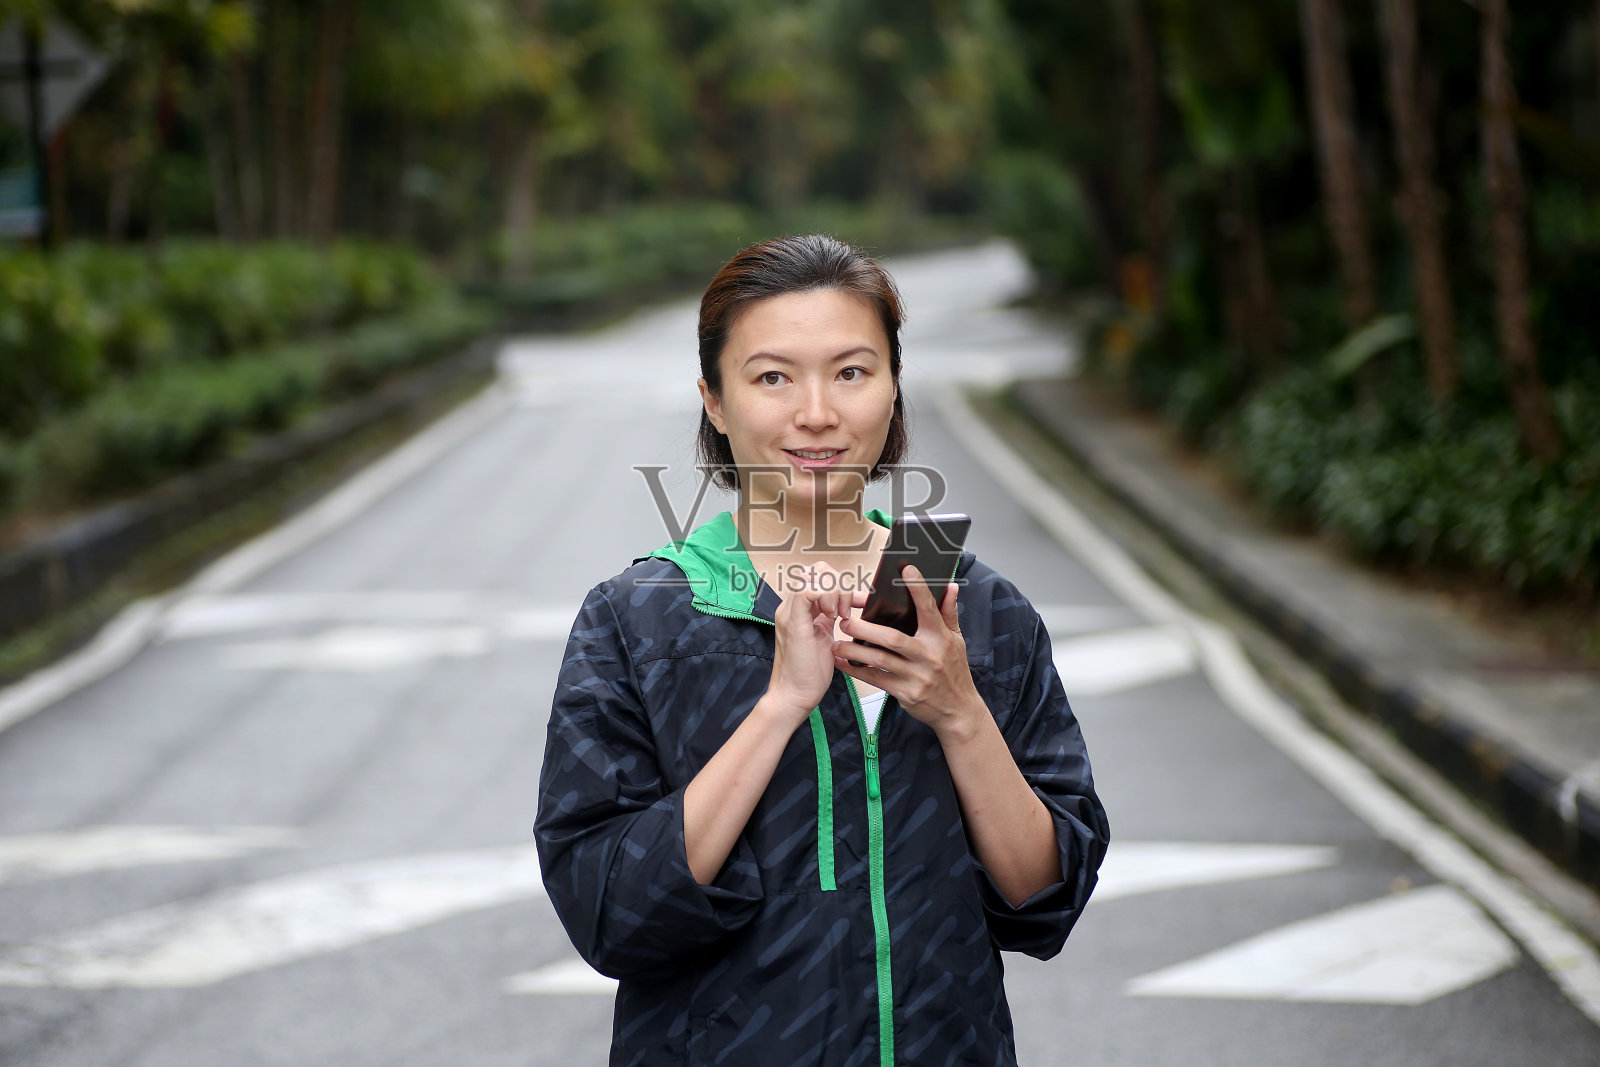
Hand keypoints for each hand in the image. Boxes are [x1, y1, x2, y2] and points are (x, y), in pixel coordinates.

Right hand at [766, 562, 853, 725]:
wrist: (795, 695)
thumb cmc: (810, 673)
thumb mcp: (826, 639)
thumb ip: (831, 620)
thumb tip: (853, 606)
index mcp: (800, 609)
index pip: (820, 576)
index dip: (842, 585)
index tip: (857, 605)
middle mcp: (792, 606)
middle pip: (816, 570)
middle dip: (839, 584)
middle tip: (845, 611)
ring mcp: (790, 612)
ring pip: (813, 575)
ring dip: (834, 591)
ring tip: (839, 615)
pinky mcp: (793, 621)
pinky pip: (807, 590)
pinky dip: (826, 598)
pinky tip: (832, 617)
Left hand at [833, 564, 986, 737]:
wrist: (958, 710)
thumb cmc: (955, 671)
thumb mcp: (957, 641)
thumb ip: (949, 613)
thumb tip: (951, 586)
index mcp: (941, 638)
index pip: (929, 609)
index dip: (918, 589)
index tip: (906, 570)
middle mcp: (929, 656)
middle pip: (893, 638)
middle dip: (866, 629)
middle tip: (845, 620)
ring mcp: (917, 676)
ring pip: (880, 660)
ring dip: (855, 651)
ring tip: (836, 643)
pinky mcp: (906, 693)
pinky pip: (876, 680)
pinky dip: (857, 671)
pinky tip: (843, 663)